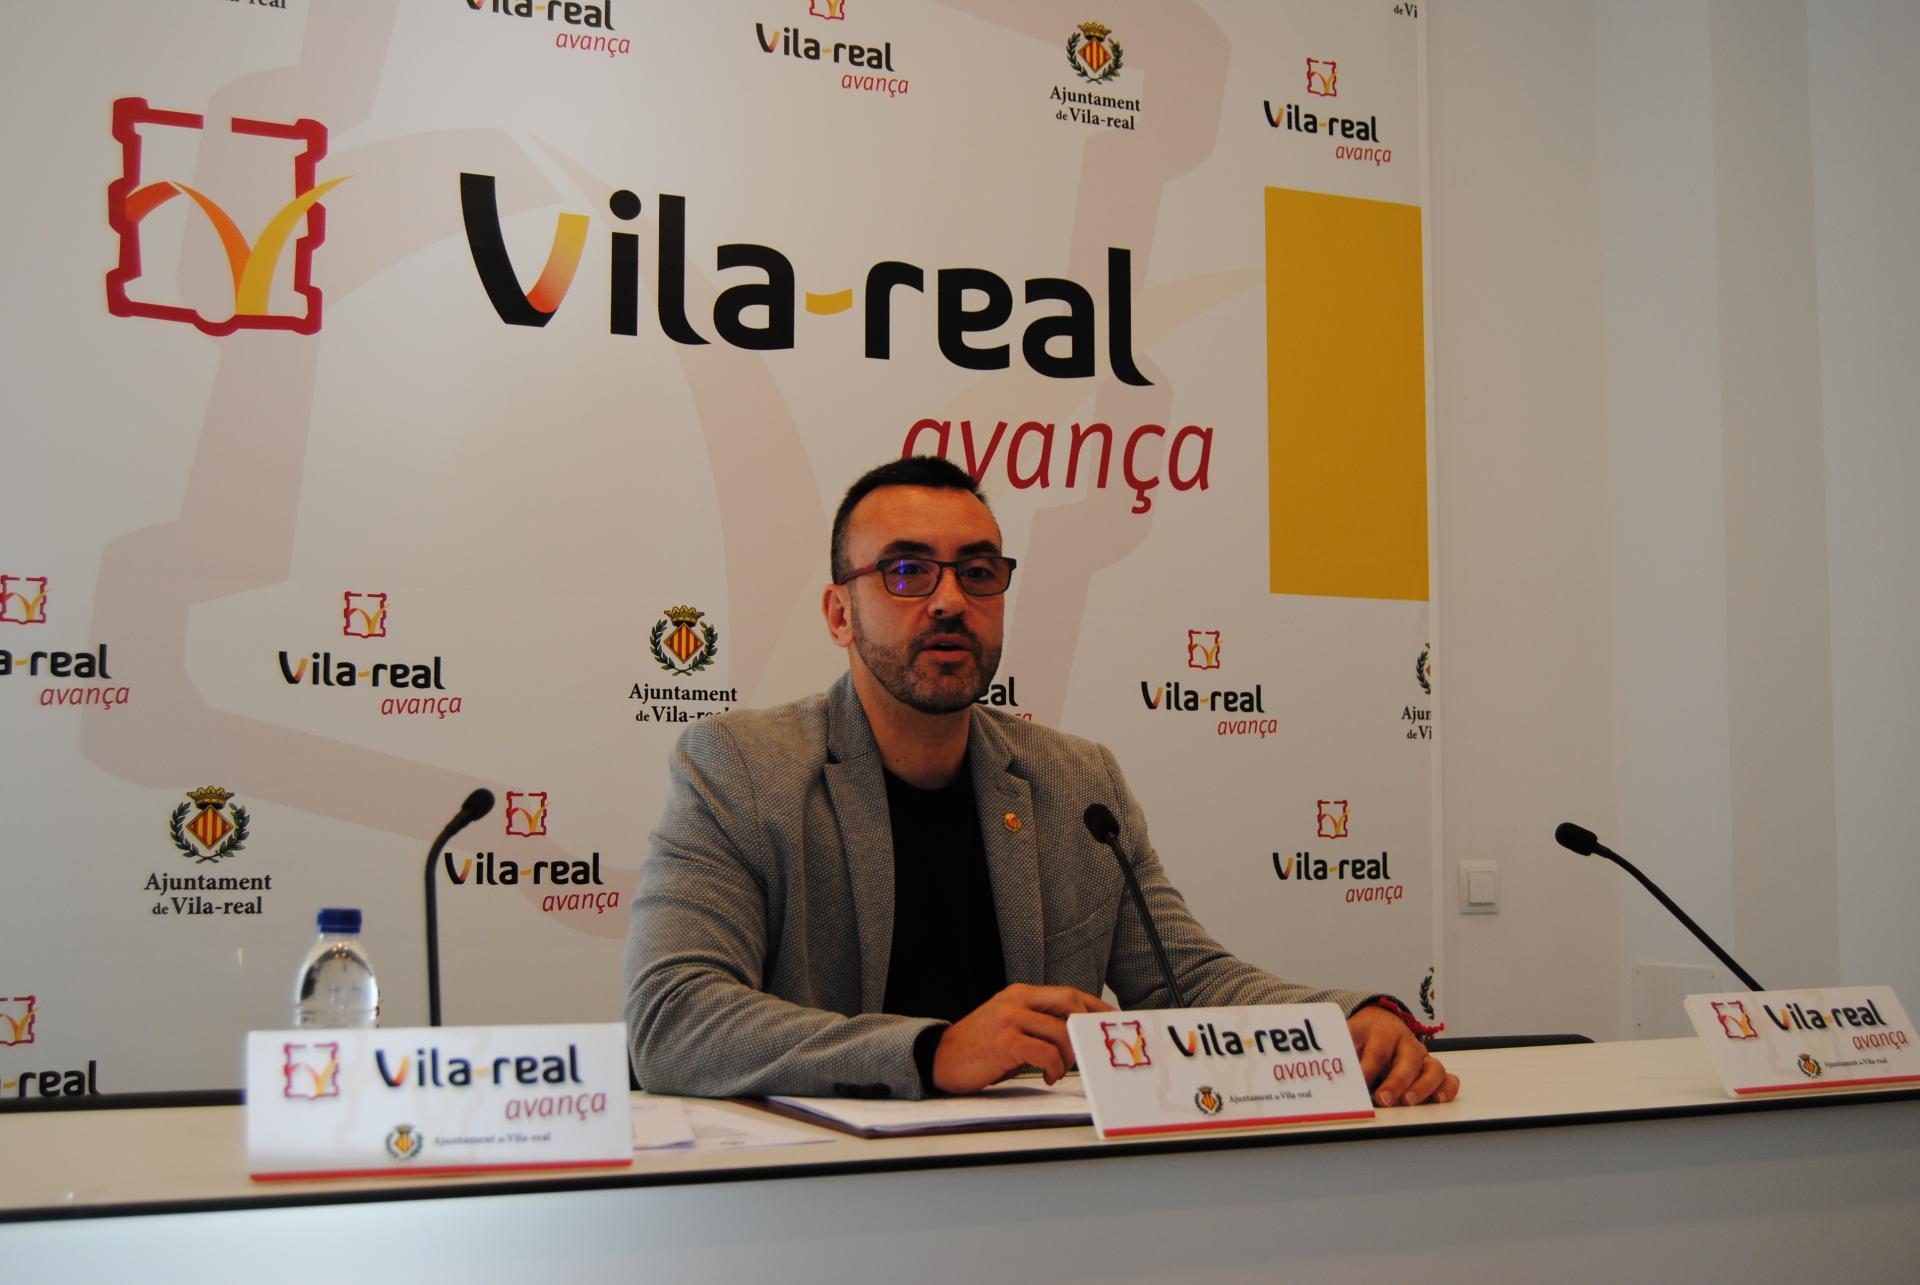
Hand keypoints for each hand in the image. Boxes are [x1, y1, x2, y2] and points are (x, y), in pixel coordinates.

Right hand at [932, 984, 1113, 1093]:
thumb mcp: (1010, 1025)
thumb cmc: (979, 1047)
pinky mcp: (1006, 1042)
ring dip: (1068, 1056)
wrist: (940, 1058)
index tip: (1111, 1019)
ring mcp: (1011, 1019)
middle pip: (1070, 1001)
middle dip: (1087, 1025)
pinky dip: (1054, 1067)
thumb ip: (1039, 1024)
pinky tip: (1048, 1075)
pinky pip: (1046, 1053)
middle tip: (1092, 1046)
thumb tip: (1075, 1036)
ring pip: (1060, 1032)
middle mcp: (1017, 1000)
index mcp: (1020, 993)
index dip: (1094, 1006)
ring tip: (1060, 1069)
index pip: (1068, 993)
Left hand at [1348, 1006, 1458, 1106]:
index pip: (1378, 1051)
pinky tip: (1438, 1099)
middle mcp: (1408, 1043)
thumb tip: (1329, 1071)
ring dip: (1422, 1088)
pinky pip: (1448, 1078)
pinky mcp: (1432, 1069)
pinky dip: (1447, 1089)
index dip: (1368, 1069)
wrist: (1381, 1022)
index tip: (1358, 1085)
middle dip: (1396, 1082)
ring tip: (1407, 1103)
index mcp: (1385, 1031)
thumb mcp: (1349, 1036)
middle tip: (1382, 1099)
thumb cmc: (1364, 1035)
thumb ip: (1342, 1053)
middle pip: (1408, 1061)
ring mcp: (1423, 1056)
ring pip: (1432, 1069)